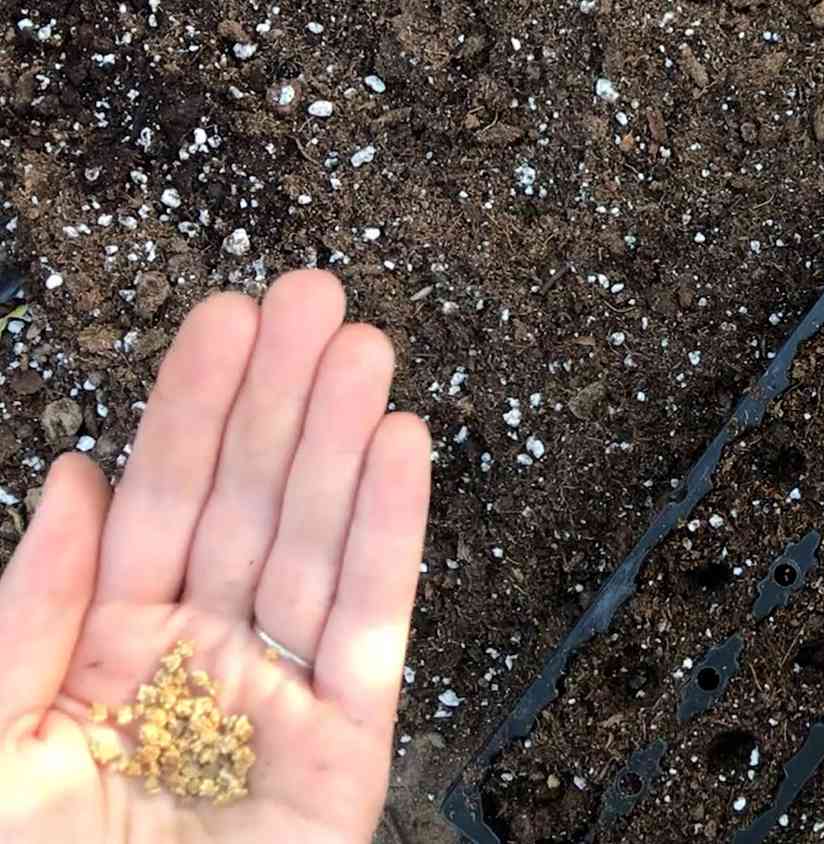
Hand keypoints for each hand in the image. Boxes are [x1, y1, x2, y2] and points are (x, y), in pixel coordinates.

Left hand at [0, 271, 430, 841]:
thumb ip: (25, 614)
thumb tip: (79, 479)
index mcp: (105, 652)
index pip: (158, 501)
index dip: (193, 404)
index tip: (227, 316)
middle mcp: (200, 661)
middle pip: (250, 504)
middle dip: (282, 399)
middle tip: (315, 298)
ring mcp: (278, 703)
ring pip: (316, 547)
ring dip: (343, 443)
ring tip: (364, 347)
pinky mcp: (345, 753)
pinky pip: (372, 630)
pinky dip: (391, 538)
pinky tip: (399, 451)